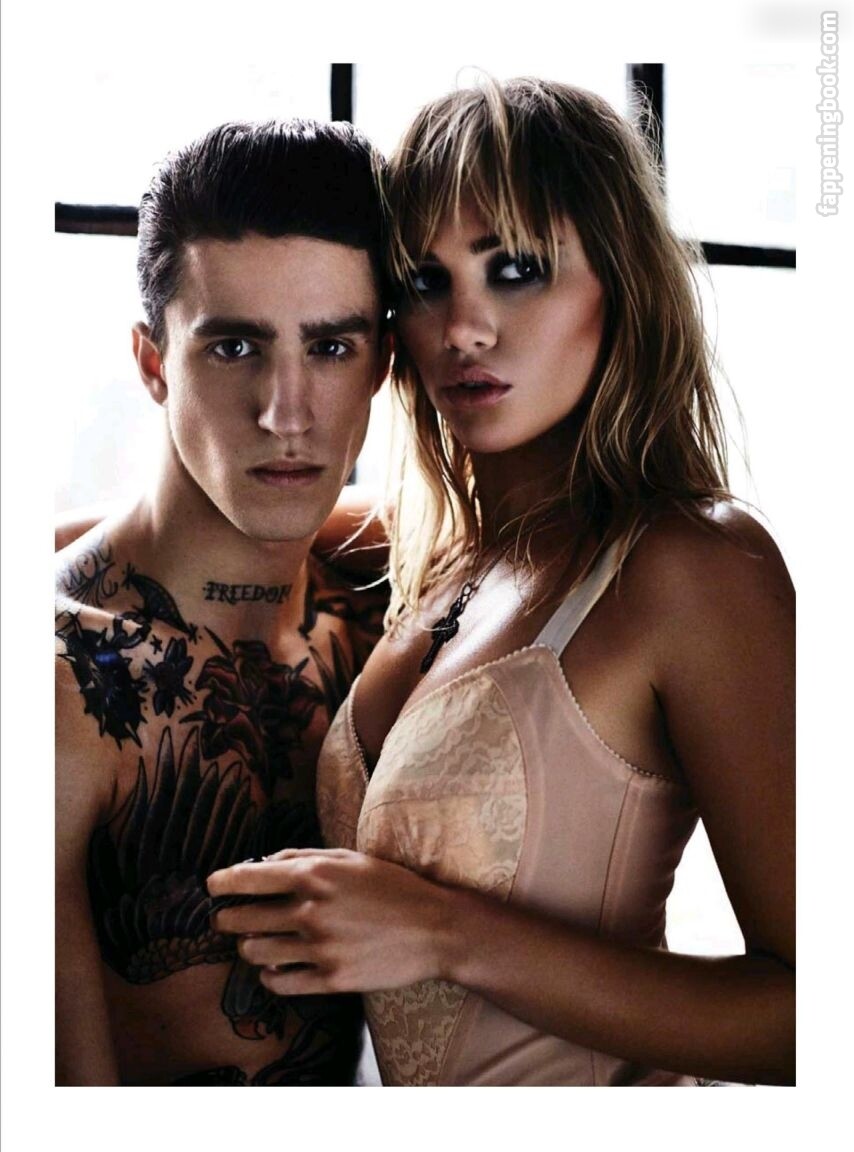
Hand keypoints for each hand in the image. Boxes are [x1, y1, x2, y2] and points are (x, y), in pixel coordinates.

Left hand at [207, 848, 451, 995]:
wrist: (434, 929)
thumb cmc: (392, 887)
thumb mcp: (349, 858)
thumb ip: (303, 856)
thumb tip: (263, 863)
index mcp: (314, 874)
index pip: (245, 879)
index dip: (220, 884)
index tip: (212, 887)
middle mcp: (310, 911)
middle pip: (241, 920)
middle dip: (227, 918)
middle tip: (228, 918)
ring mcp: (319, 948)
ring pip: (254, 953)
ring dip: (247, 947)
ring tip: (254, 942)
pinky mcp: (330, 980)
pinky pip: (278, 984)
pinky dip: (268, 976)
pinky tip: (275, 968)